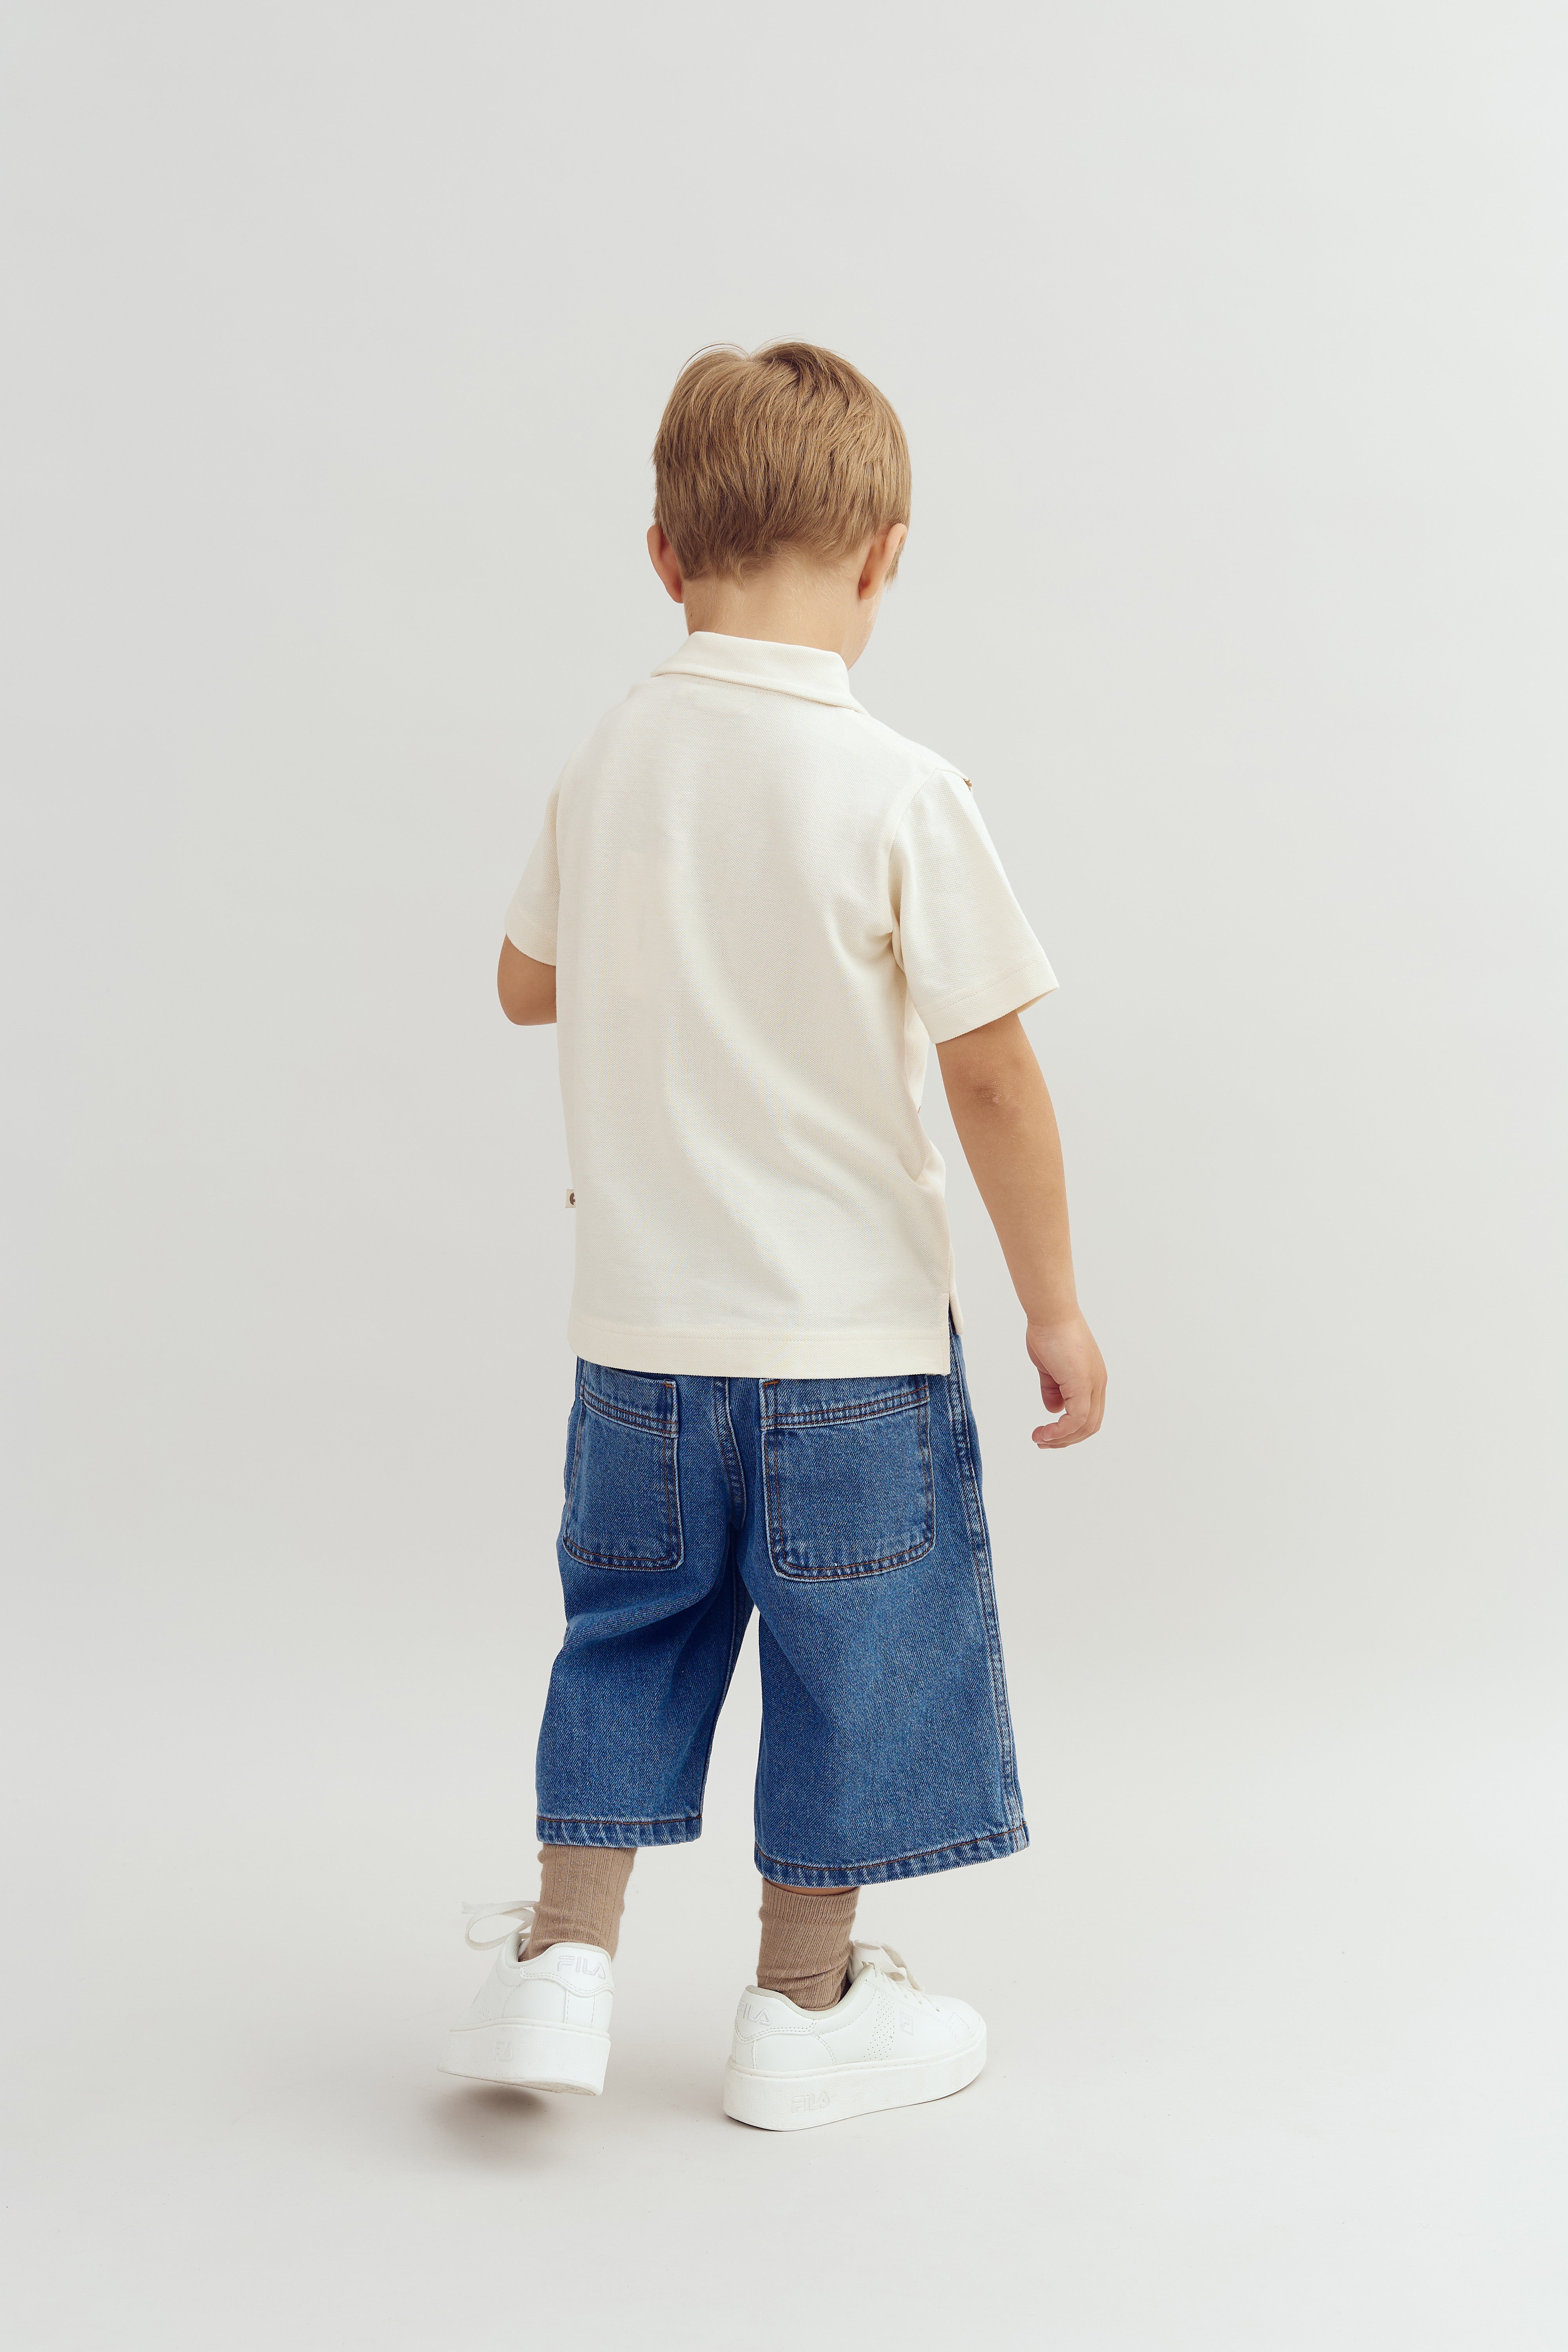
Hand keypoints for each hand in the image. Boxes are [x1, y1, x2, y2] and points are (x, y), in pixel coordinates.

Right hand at [1026, 1314, 1106, 1448]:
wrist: (1050, 1313)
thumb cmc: (1048, 1332)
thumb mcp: (1049, 1368)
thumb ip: (1052, 1389)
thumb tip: (1053, 1410)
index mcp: (1092, 1379)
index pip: (1089, 1414)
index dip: (1070, 1430)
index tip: (1048, 1433)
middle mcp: (1098, 1383)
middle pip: (1090, 1425)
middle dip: (1066, 1439)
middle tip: (1043, 1441)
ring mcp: (1093, 1384)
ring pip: (1085, 1426)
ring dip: (1062, 1439)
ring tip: (1040, 1439)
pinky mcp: (1083, 1384)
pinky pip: (1076, 1419)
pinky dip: (1061, 1431)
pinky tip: (1045, 1432)